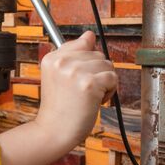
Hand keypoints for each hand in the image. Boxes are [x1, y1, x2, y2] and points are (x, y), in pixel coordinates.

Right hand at [0, 31, 117, 164]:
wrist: (54, 130)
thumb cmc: (59, 107)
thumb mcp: (58, 75)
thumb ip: (73, 54)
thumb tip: (90, 34)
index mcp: (52, 57)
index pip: (82, 43)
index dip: (86, 62)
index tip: (76, 77)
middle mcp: (62, 61)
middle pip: (97, 54)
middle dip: (97, 72)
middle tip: (82, 90)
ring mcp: (75, 71)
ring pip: (107, 65)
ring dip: (104, 82)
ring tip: (88, 96)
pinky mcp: (89, 84)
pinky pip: (113, 78)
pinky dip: (110, 91)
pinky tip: (96, 101)